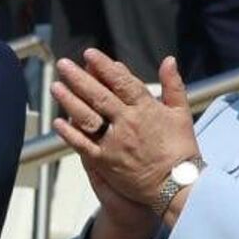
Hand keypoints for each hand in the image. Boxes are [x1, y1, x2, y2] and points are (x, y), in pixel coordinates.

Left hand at [53, 52, 199, 210]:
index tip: (89, 54)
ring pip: (87, 117)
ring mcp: (115, 143)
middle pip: (99, 96)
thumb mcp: (182, 112)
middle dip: (79, 78)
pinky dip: (70, 134)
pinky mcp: (106, 162)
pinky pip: (83, 145)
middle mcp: (128, 122)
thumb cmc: (181, 149)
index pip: (122, 82)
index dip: (104, 66)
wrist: (176, 185)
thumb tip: (168, 59)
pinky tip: (58, 122)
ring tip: (56, 86)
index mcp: (146, 108)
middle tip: (63, 64)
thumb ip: (173, 85)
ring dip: (69, 101)